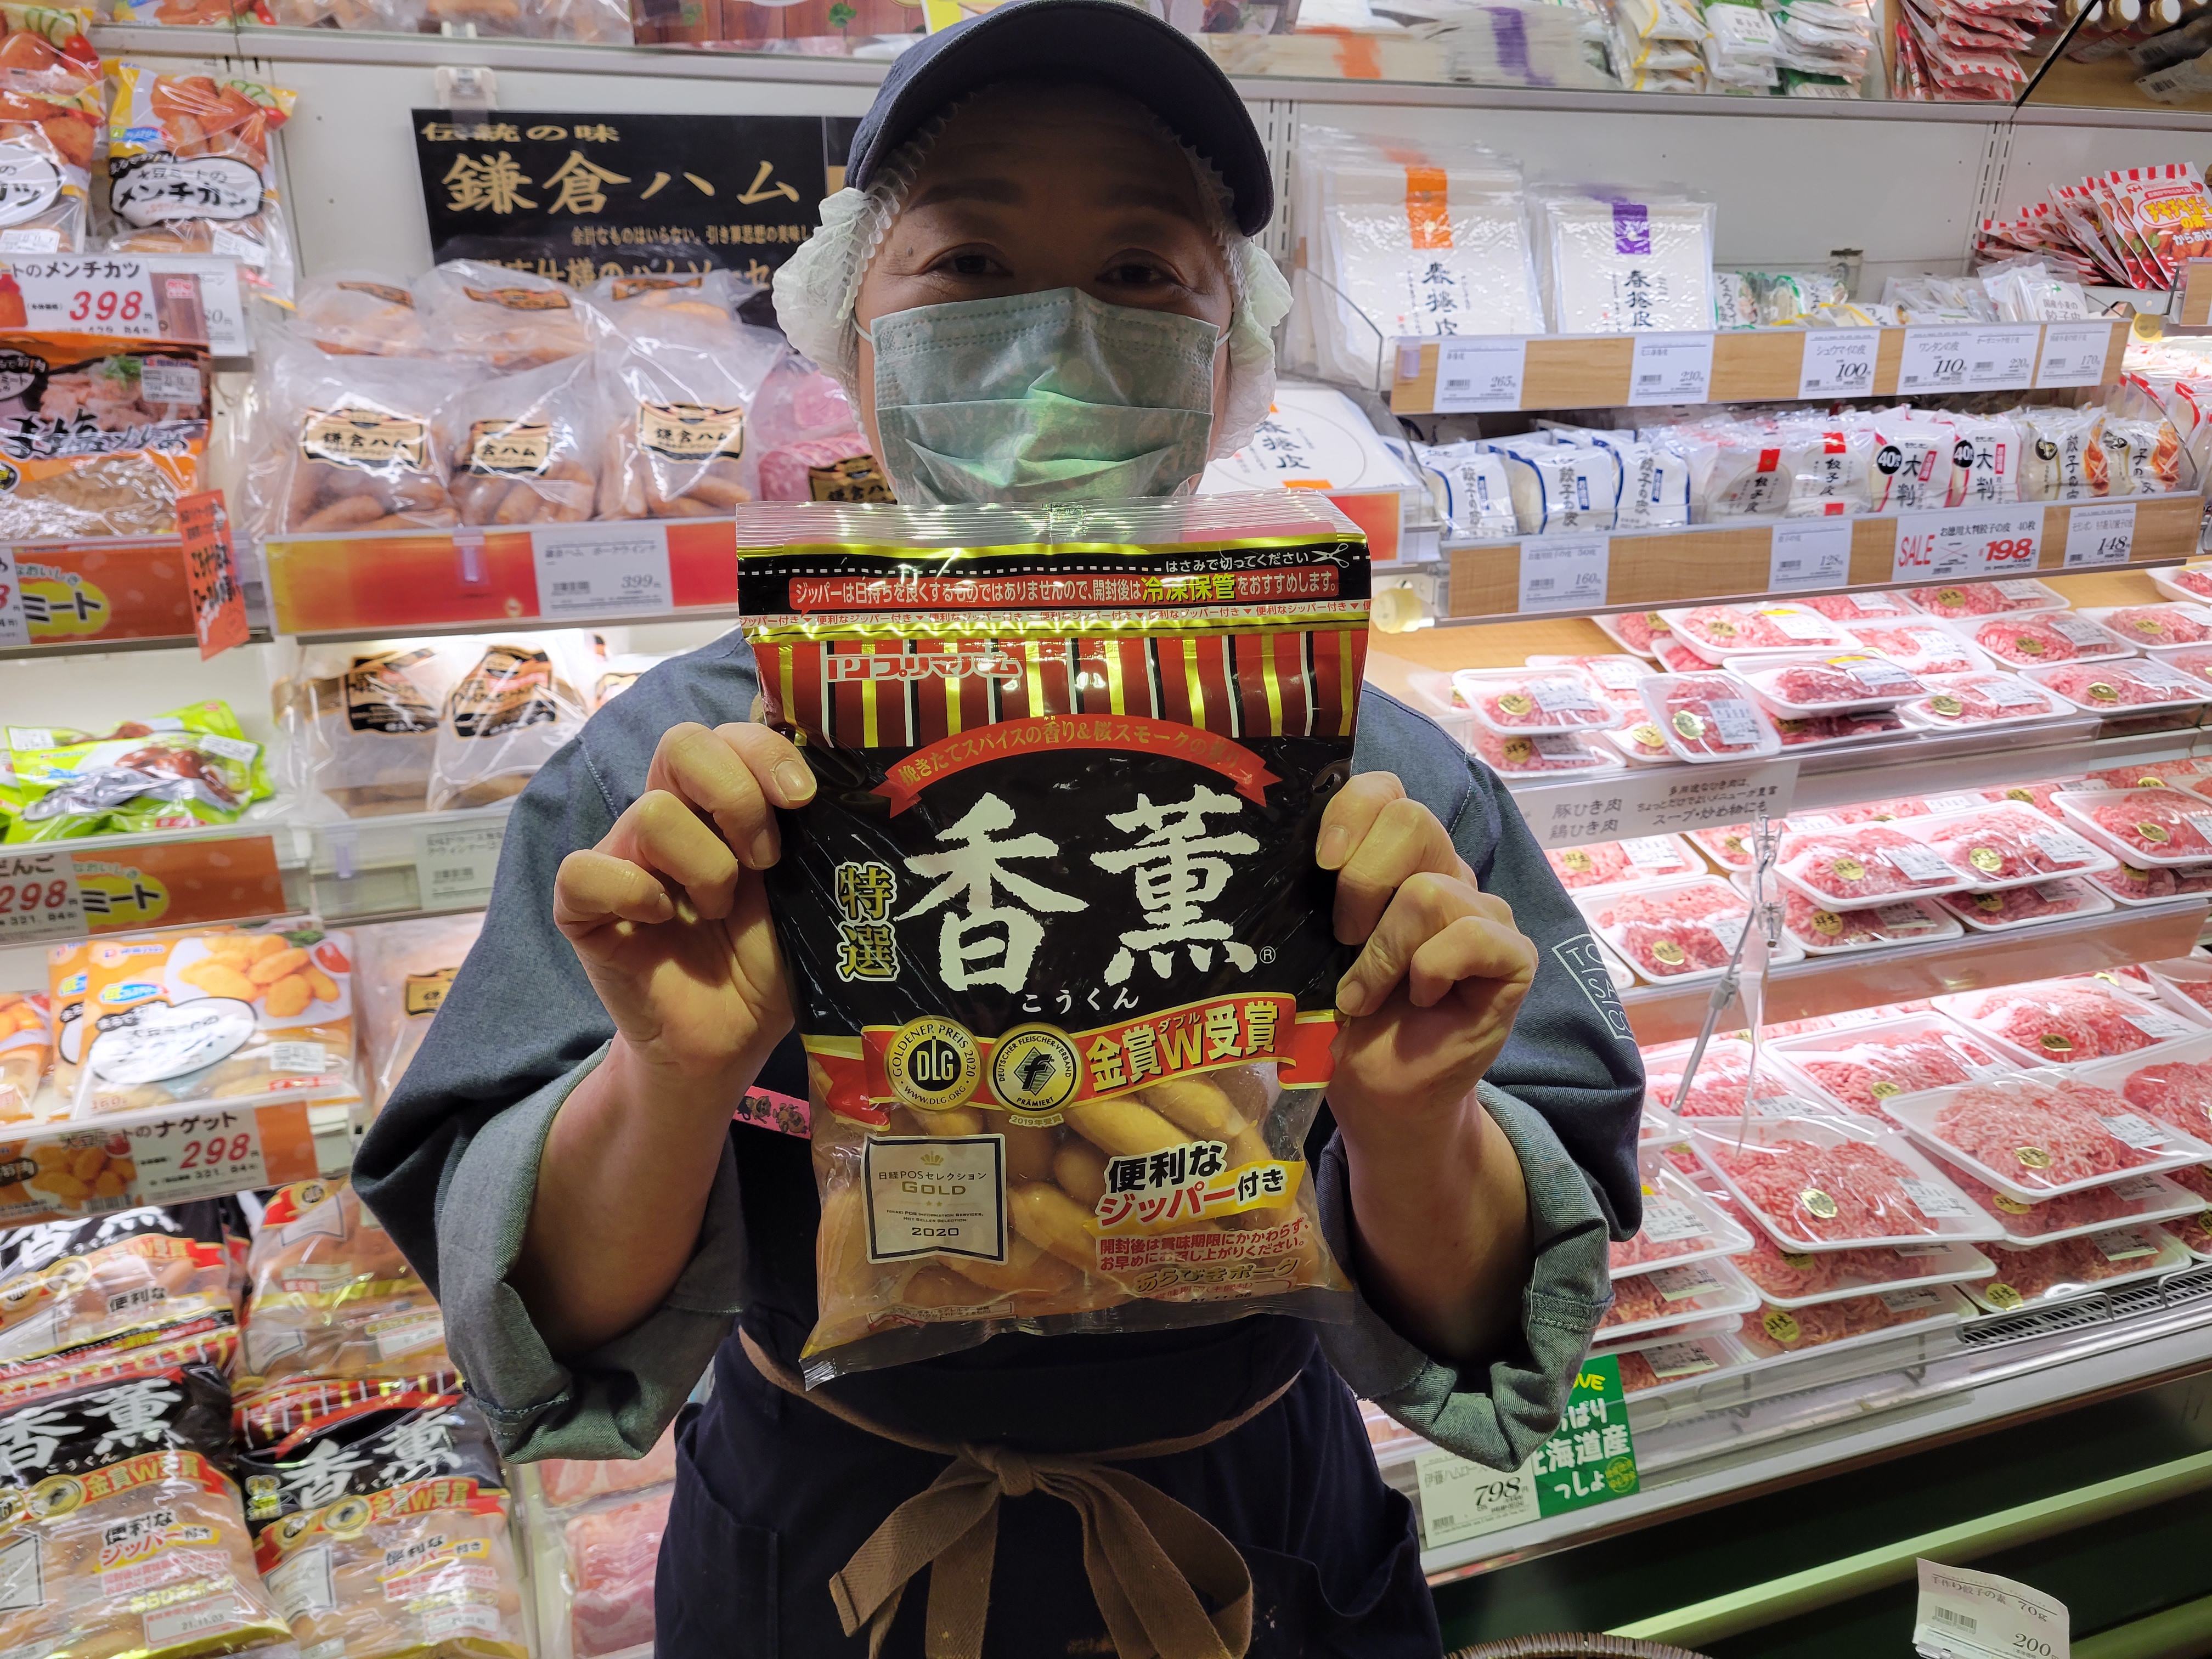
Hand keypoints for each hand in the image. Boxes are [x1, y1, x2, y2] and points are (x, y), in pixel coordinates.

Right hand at [553, 722, 810, 1095]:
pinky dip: (632, 894)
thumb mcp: (808, 890)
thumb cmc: (770, 959)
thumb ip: (816, 831)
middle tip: (765, 858)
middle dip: (735, 794)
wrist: (732, 1039)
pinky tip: (661, 924)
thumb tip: (847, 764)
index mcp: (722, 803)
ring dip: (705, 867)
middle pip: (681, 743)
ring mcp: (622, 857)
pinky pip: (587, 871)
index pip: (730, 732)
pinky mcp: (582, 906)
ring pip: (653, 814)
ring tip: (719, 912)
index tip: (802, 798)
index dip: (764, 750)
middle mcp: (669, 816)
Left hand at [1318, 773, 1537, 1129]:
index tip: (1321, 862)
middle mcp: (1443, 874)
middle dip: (1361, 882)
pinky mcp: (1512, 957)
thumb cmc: (1345, 1020)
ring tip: (1367, 995)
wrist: (1383, 1093)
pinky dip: (1432, 971)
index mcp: (1395, 860)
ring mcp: (1483, 912)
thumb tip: (1286, 862)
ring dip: (1384, 953)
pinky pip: (1473, 935)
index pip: (1386, 791)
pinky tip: (1422, 1001)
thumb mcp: (1315, 950)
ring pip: (1429, 890)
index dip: (1352, 810)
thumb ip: (1318, 898)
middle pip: (1412, 820)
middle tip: (1342, 939)